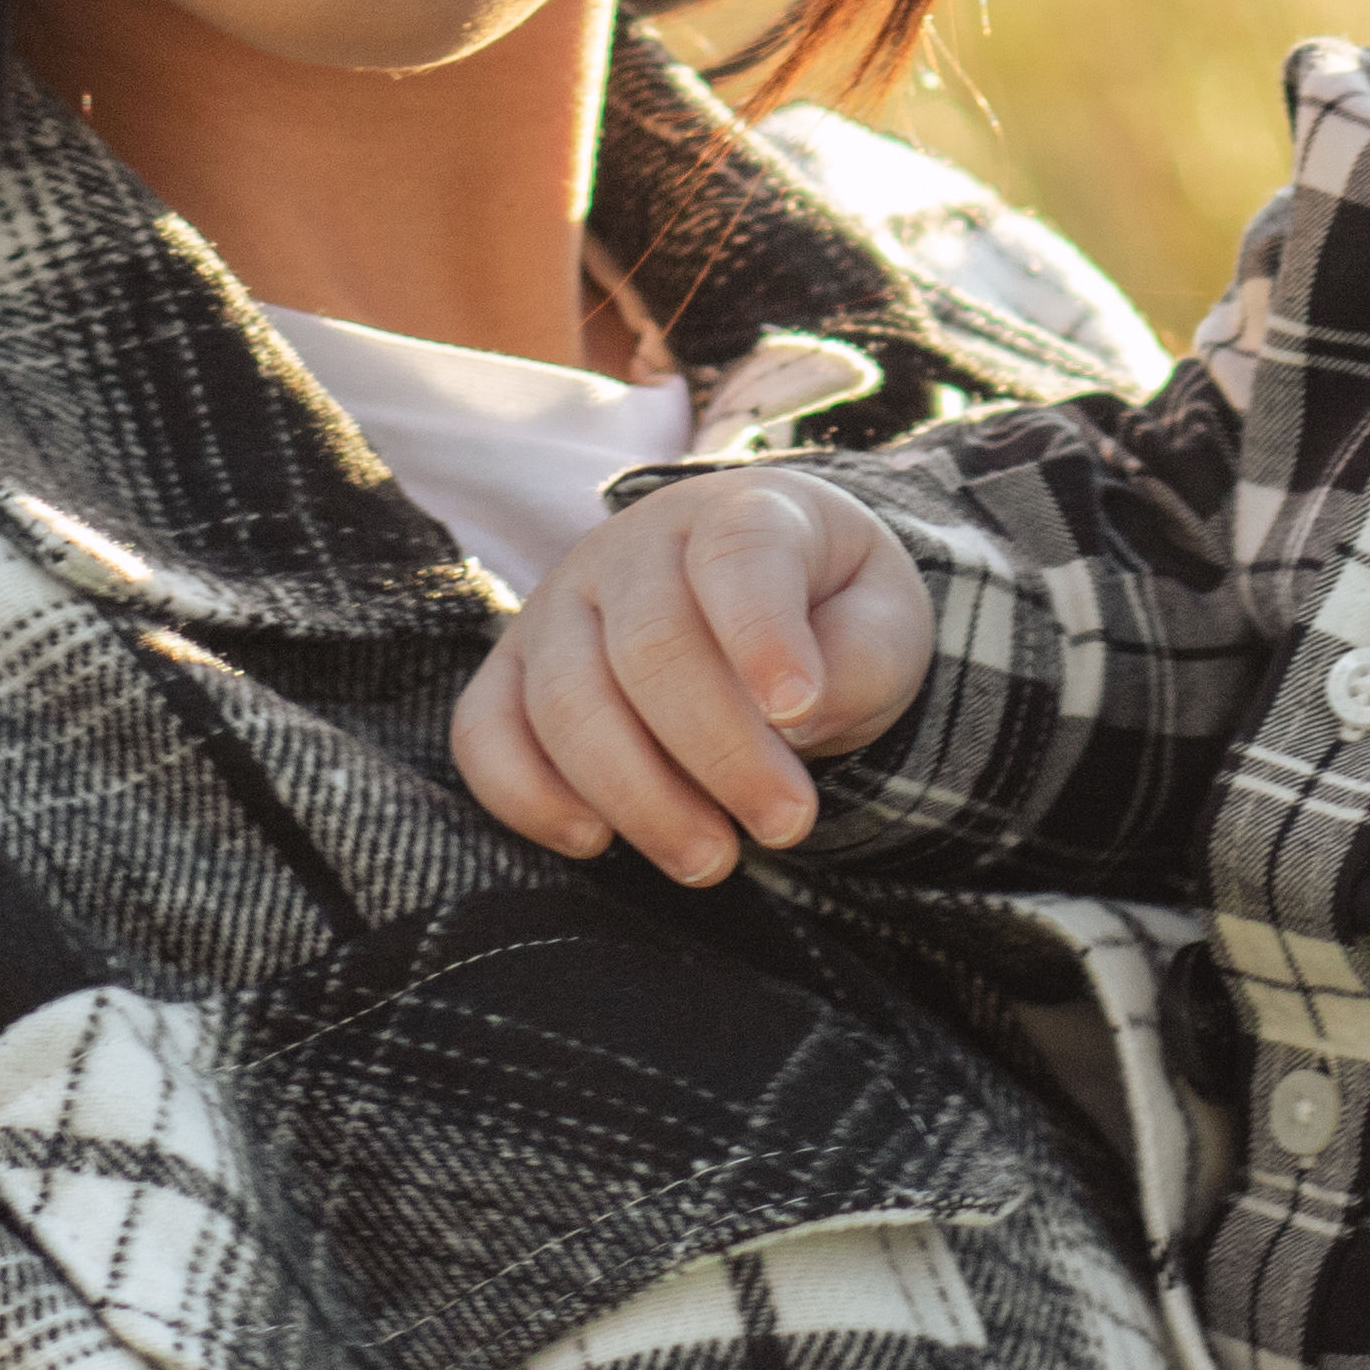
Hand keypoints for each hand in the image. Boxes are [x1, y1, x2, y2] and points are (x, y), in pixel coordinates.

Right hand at [450, 471, 931, 885]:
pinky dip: (528, 797)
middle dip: (720, 752)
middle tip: (787, 825)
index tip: (800, 712)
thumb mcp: (885, 622)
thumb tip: (791, 717)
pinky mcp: (512, 669)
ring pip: (566, 700)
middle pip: (650, 646)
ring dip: (639, 796)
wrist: (772, 603)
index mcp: (737, 509)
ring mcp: (559, 602)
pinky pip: (484, 732)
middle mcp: (632, 544)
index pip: (738, 554)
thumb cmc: (832, 614)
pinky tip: (597, 841)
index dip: (762, 634)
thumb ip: (859, 659)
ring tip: (713, 859)